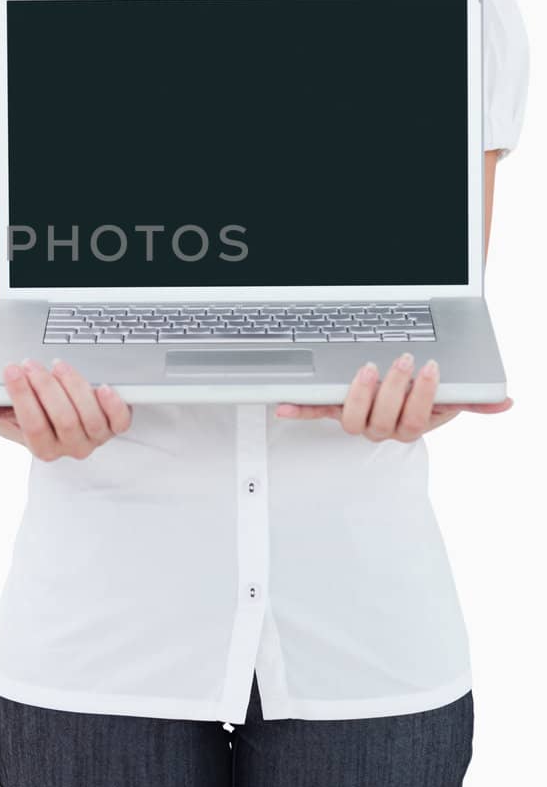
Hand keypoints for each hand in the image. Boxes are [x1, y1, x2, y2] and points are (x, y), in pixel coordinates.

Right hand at [0, 358, 131, 458]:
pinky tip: (102, 386)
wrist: (63, 408)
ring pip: (90, 418)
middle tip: (32, 363)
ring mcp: (95, 436)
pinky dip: (113, 405)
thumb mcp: (5, 410)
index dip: (23, 398)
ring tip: (58, 365)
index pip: (33, 427)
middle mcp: (71, 446)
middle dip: (47, 389)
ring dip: (75, 388)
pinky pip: (119, 421)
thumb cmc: (34, 409)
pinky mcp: (115, 425)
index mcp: (42, 447)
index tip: (12, 369)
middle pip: (64, 421)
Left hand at [275, 352, 512, 440]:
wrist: (398, 395)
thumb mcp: (451, 394)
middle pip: (384, 420)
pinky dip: (298, 410)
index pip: (415, 421)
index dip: (422, 397)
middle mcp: (381, 428)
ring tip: (367, 368)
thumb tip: (504, 402)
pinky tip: (282, 407)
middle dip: (394, 389)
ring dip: (358, 395)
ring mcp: (355, 418)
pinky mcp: (333, 406)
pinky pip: (314, 412)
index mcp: (410, 425)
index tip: (430, 369)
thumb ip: (475, 399)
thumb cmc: (422, 394)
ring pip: (352, 420)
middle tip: (402, 359)